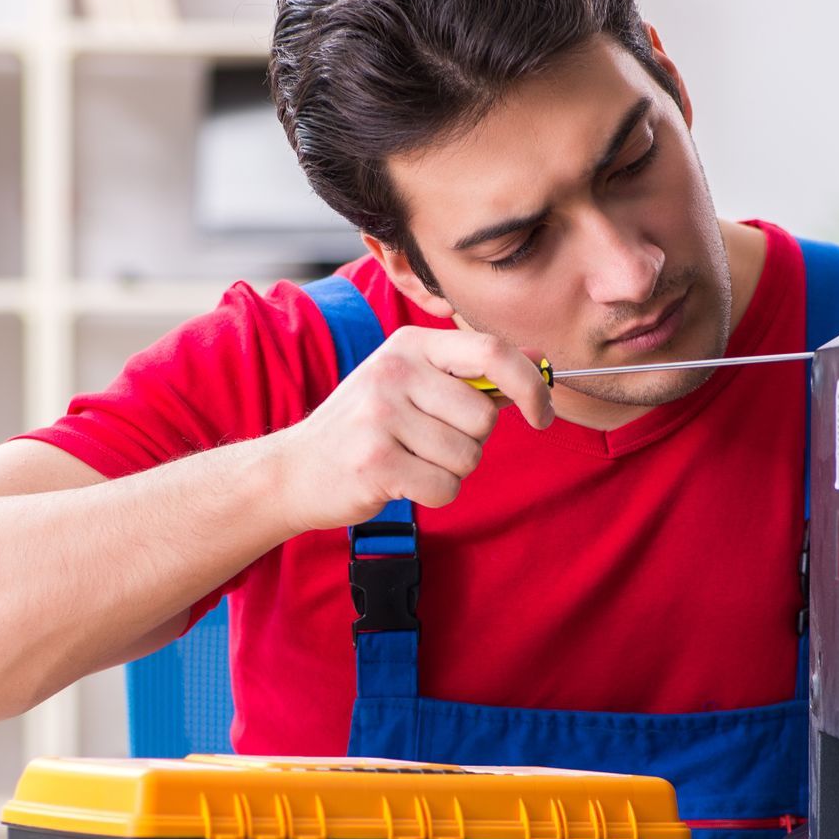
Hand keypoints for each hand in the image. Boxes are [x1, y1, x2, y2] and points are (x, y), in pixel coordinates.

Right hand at [266, 326, 554, 530]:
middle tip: (428, 442)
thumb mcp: (410, 382)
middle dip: (471, 442)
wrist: (296, 469)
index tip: (542, 414)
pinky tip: (402, 483)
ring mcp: (381, 415)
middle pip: (484, 417)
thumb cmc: (365, 427)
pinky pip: (446, 488)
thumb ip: (471, 372)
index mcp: (410, 344)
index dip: (530, 385)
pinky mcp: (376, 461)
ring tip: (410, 461)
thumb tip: (539, 360)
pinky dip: (434, 494)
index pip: (492, 352)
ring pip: (467, 457)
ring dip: (450, 471)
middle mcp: (394, 371)